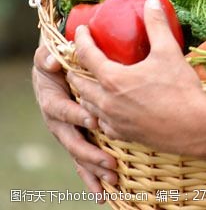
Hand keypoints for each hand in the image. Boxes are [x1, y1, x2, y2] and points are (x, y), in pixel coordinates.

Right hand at [31, 42, 116, 198]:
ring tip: (112, 181)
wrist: (55, 71)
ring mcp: (68, 134)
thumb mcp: (49, 57)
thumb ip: (48, 57)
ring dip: (95, 170)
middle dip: (91, 154)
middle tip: (110, 163)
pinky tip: (104, 193)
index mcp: (53, 102)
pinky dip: (93, 177)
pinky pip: (83, 162)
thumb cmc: (57, 62)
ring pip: (79, 156)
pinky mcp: (77, 141)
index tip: (94, 120)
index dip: (77, 115)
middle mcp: (59, 124)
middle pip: (73, 141)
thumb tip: (53, 61)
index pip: (64, 110)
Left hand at [69, 0, 205, 154]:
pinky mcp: (122, 134)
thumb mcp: (168, 51)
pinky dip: (99, 111)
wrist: (192, 126)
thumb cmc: (179, 89)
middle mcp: (106, 101)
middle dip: (76, 68)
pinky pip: (100, 122)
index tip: (80, 31)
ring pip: (86, 104)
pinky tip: (109, 107)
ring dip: (85, 91)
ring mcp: (112, 120)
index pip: (86, 55)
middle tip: (82, 57)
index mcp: (112, 79)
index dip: (81, 40)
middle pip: (79, 82)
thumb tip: (152, 2)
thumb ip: (157, 25)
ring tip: (93, 81)